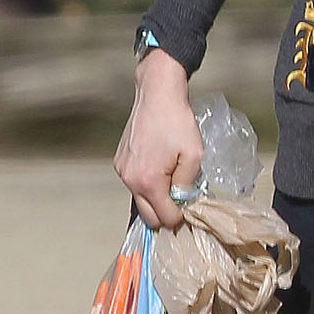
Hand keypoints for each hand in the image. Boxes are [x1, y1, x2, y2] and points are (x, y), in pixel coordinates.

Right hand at [113, 48, 202, 229]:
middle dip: (165, 212)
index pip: (164, 218)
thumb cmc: (177, 122)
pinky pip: (134, 184)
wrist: (157, 95)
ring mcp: (122, 171)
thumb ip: (187, 184)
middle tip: (182, 199)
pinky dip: (147, 184)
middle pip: (148, 216)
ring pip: (140, 200)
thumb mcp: (193, 155)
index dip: (179, 216)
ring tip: (172, 178)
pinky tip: (160, 168)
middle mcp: (130, 180)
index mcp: (148, 182)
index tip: (189, 205)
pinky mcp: (119, 162)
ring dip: (156, 197)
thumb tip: (183, 202)